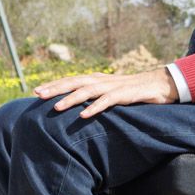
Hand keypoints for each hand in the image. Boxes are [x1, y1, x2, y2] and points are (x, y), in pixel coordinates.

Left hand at [34, 68, 177, 118]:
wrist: (159, 84)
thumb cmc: (133, 91)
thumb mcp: (110, 93)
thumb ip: (95, 96)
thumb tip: (77, 107)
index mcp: (96, 80)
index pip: (70, 80)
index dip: (54, 85)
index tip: (36, 91)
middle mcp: (101, 80)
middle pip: (73, 83)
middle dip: (55, 89)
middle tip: (38, 95)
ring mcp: (112, 87)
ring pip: (87, 91)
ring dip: (70, 98)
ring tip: (56, 107)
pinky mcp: (124, 95)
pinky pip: (107, 101)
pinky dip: (94, 107)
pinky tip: (84, 115)